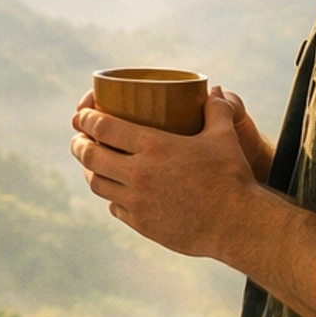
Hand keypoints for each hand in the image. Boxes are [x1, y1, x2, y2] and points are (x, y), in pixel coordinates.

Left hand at [69, 88, 315, 316]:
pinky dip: (111, 196)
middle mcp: (139, 174)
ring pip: (97, 184)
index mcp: (155, 147)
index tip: (81, 114)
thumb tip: (213, 91)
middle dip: (78, 144)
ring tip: (91, 164)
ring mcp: (137, 202)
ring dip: (89, 171)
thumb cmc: (231, 177)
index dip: (86, 119)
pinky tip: (117, 191)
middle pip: (90, 156)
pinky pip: (115, 208)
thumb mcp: (224, 136)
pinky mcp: (142, 225)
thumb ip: (216, 110)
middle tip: (78, 138)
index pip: (104, 128)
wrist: (237, 224)